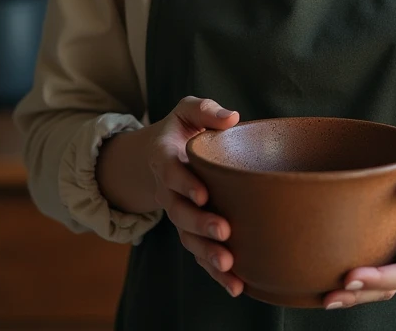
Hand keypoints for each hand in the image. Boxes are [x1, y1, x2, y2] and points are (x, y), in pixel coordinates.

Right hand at [149, 96, 244, 297]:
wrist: (158, 155)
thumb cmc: (182, 129)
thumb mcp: (188, 111)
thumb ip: (205, 110)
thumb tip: (232, 118)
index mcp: (165, 158)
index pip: (172, 173)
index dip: (185, 184)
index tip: (204, 194)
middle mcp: (168, 191)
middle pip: (179, 212)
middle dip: (200, 224)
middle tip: (224, 231)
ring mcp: (178, 213)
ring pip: (188, 238)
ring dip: (207, 254)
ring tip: (229, 266)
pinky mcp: (191, 230)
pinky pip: (199, 253)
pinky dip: (214, 272)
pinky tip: (237, 286)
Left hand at [322, 148, 395, 310]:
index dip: (382, 277)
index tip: (351, 276)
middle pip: (393, 286)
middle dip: (362, 294)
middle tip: (328, 295)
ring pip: (383, 287)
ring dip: (356, 295)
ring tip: (325, 297)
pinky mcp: (395, 252)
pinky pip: (378, 275)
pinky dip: (357, 284)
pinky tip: (331, 284)